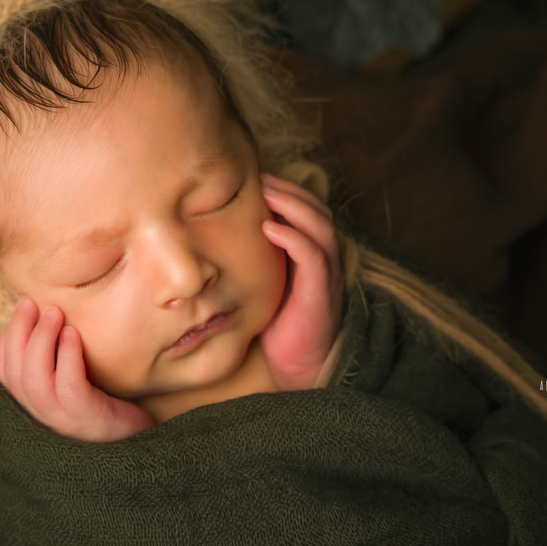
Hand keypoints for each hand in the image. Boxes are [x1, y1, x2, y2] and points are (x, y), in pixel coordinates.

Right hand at [0, 296, 153, 442]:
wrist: (142, 434)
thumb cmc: (107, 398)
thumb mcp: (75, 375)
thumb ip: (56, 355)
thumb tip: (43, 312)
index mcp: (35, 404)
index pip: (5, 372)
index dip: (7, 338)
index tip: (22, 308)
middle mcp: (43, 415)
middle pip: (14, 374)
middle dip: (18, 332)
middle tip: (31, 301)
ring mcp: (63, 420)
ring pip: (34, 381)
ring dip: (40, 340)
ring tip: (54, 312)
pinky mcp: (87, 419)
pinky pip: (68, 387)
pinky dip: (66, 357)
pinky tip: (73, 334)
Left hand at [258, 172, 343, 390]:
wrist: (299, 368)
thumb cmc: (280, 327)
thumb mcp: (266, 286)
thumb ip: (258, 261)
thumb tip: (219, 238)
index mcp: (313, 256)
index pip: (309, 212)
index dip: (289, 192)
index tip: (260, 179)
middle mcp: (325, 261)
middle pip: (318, 211)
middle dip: (291, 190)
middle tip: (262, 177)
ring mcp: (327, 276)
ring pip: (320, 227)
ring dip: (294, 205)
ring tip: (267, 192)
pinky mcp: (321, 293)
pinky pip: (313, 257)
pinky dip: (294, 238)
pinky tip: (270, 227)